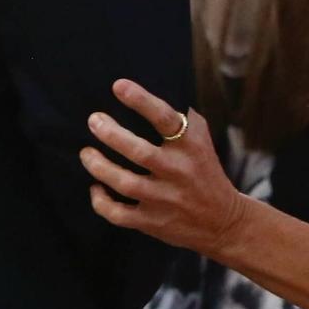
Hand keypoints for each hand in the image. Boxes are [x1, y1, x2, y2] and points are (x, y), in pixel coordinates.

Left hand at [81, 80, 249, 259]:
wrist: (223, 222)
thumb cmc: (204, 171)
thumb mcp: (201, 141)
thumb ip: (179, 120)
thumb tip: (142, 95)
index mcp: (191, 146)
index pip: (166, 119)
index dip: (141, 101)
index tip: (118, 86)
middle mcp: (178, 172)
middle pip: (139, 151)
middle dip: (111, 134)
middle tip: (94, 120)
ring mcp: (165, 199)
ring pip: (124, 182)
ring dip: (99, 166)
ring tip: (86, 153)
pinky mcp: (153, 222)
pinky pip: (118, 214)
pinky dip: (101, 202)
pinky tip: (95, 187)